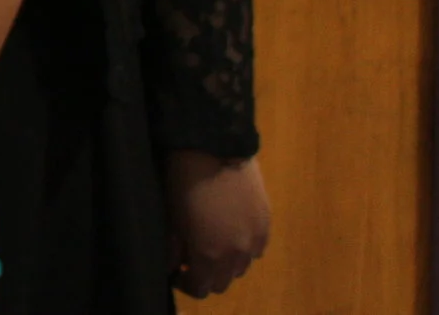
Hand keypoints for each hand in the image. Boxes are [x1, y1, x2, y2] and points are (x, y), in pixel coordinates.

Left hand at [166, 150, 271, 296]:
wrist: (214, 148)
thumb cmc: (183, 182)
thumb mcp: (171, 219)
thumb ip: (174, 250)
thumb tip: (174, 267)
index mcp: (209, 256)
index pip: (201, 289)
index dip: (186, 284)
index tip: (177, 273)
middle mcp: (236, 254)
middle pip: (223, 281)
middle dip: (206, 275)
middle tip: (192, 259)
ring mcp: (255, 239)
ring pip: (241, 267)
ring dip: (226, 262)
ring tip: (212, 242)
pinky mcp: (266, 223)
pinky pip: (256, 249)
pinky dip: (243, 247)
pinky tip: (230, 230)